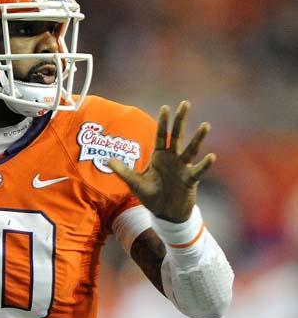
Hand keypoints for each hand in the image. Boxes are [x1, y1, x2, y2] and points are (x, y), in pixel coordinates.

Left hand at [107, 101, 215, 222]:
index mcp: (159, 157)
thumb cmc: (151, 196)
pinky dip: (204, 164)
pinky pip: (198, 171)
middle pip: (177, 136)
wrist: (165, 214)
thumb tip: (106, 160)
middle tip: (185, 103)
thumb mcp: (135, 183)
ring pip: (191, 150)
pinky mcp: (190, 181)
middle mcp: (172, 159)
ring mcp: (183, 168)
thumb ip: (122, 171)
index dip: (163, 122)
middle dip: (180, 120)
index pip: (161, 136)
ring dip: (198, 138)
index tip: (165, 107)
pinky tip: (211, 156)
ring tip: (205, 125)